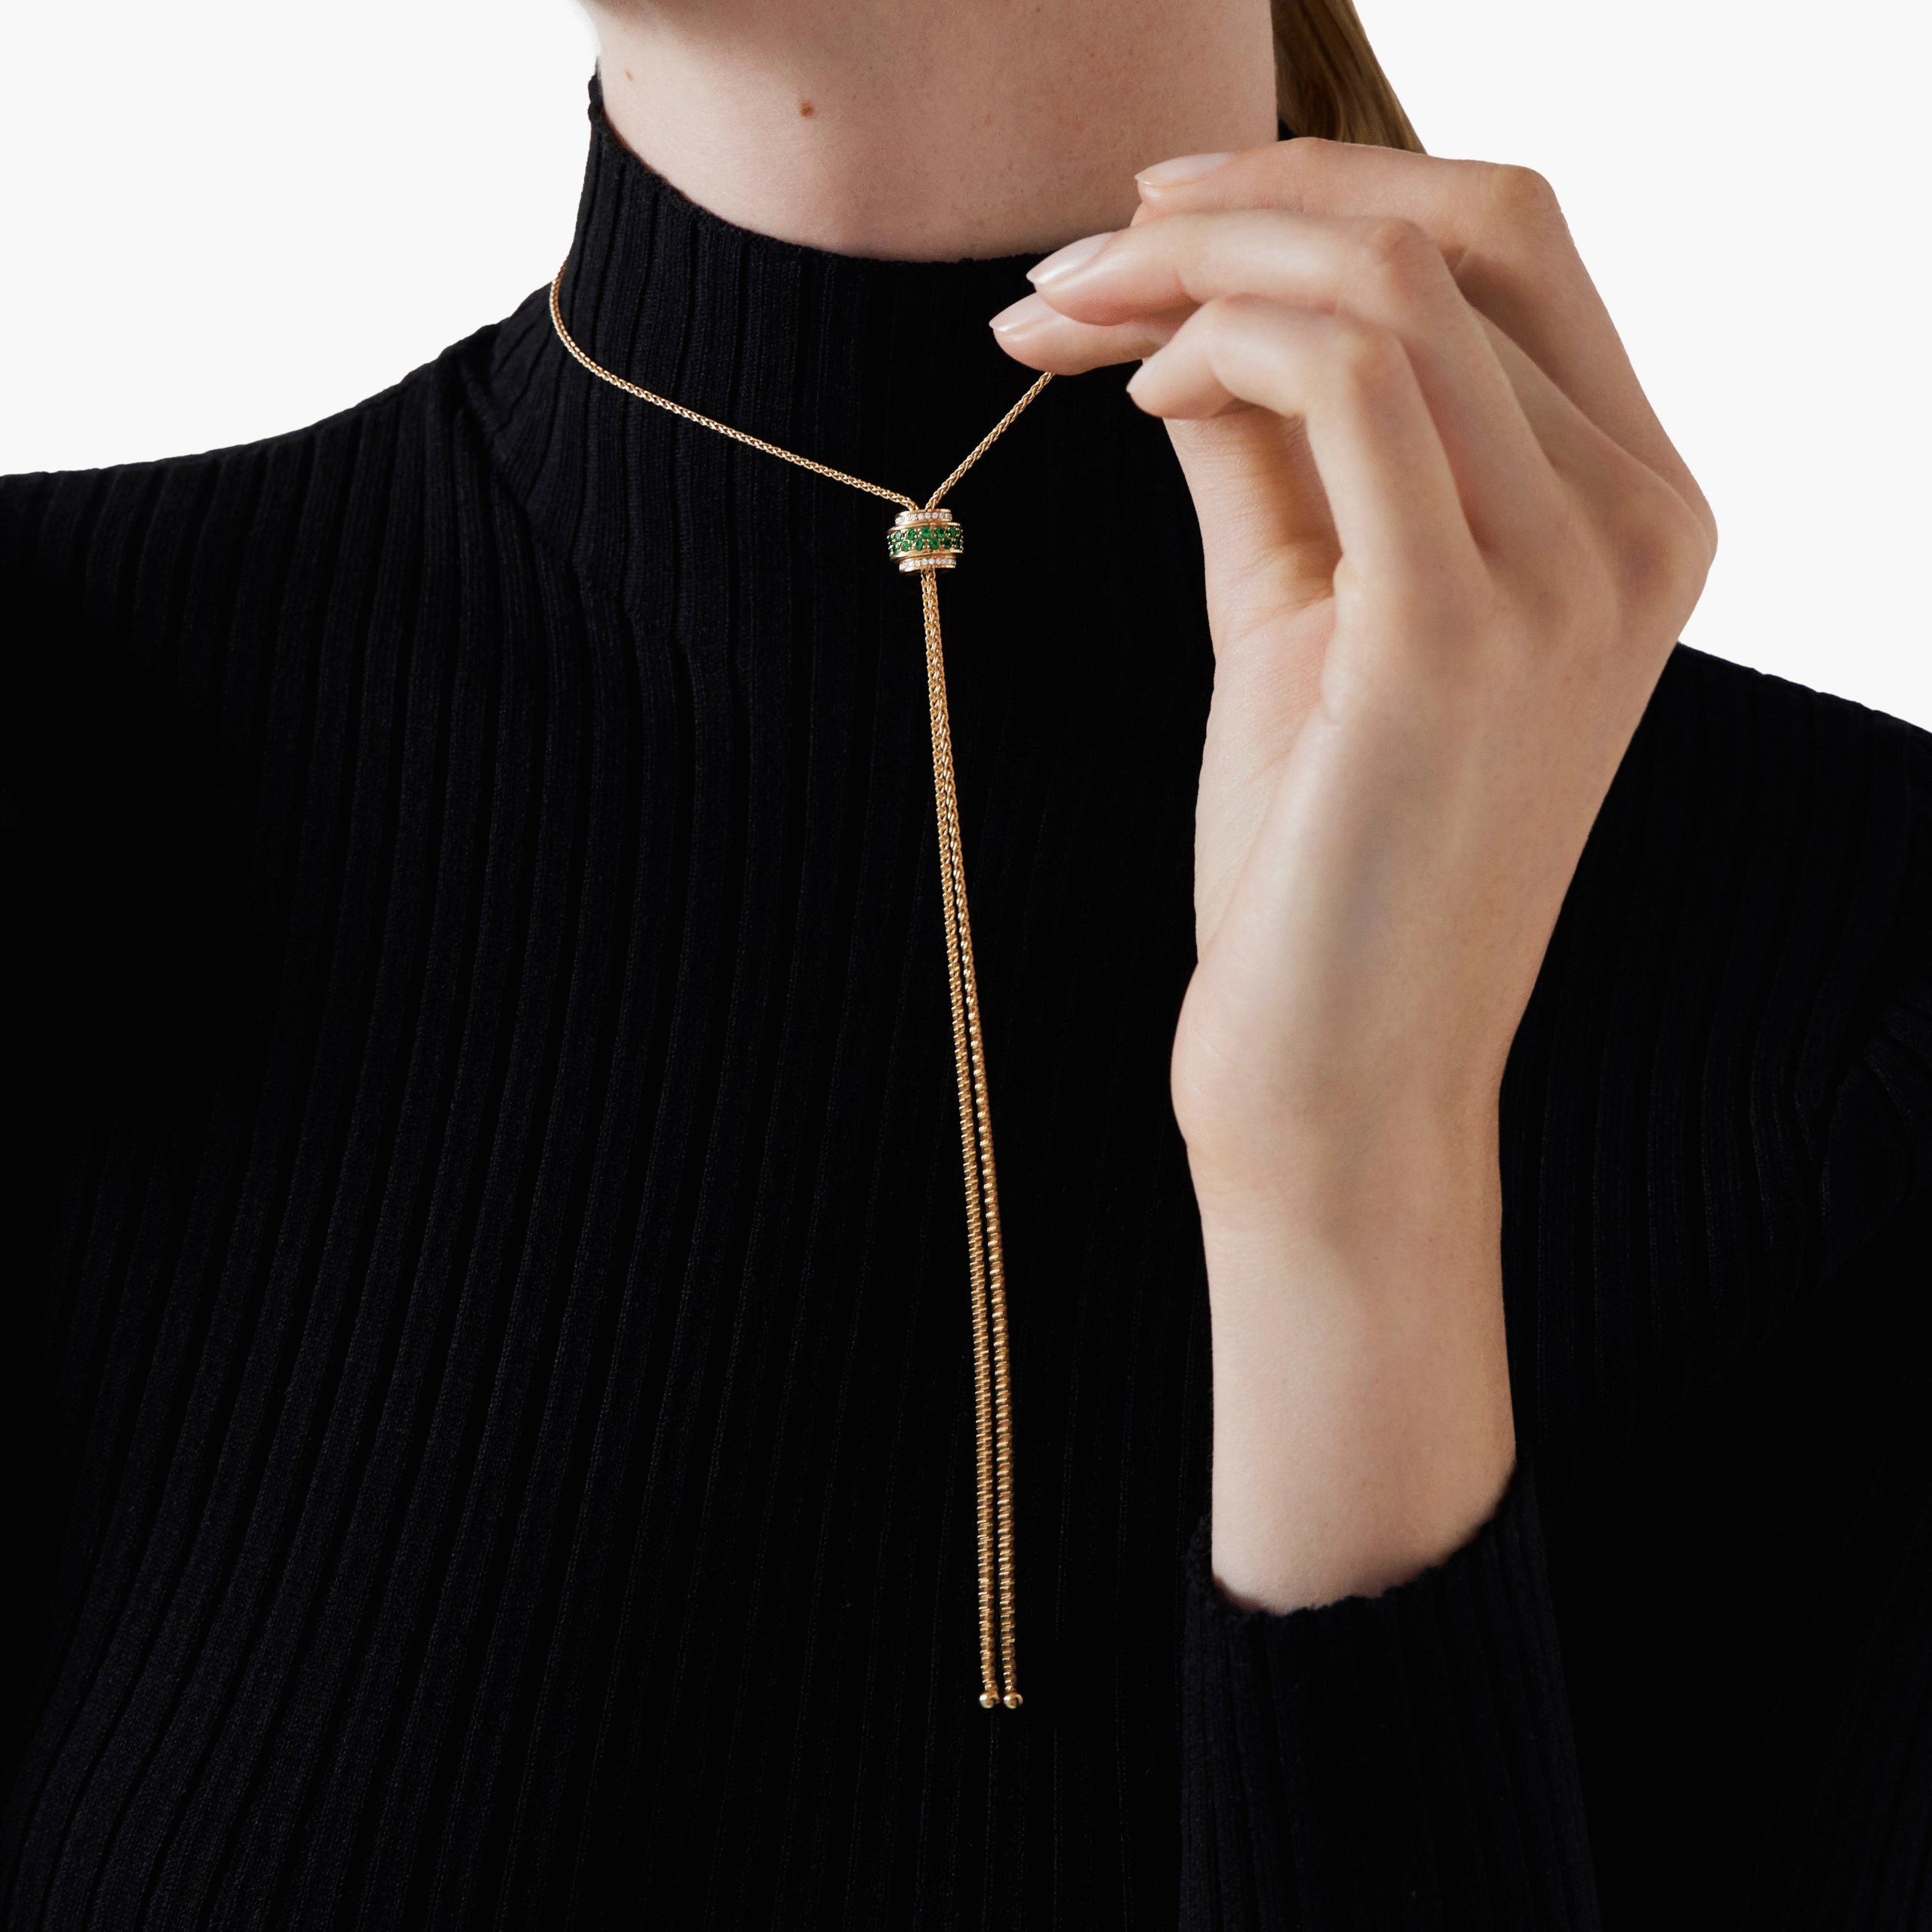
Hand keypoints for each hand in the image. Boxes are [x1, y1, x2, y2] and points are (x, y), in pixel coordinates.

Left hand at [992, 140, 1713, 1609]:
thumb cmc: (1322, 863)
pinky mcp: (1463, 630)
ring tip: (1061, 321)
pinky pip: (1348, 376)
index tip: (1148, 222)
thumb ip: (1281, 450)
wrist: (1343, 1078)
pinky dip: (1214, 347)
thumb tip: (1189, 311)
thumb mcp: (1307, 613)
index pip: (1512, 239)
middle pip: (1471, 214)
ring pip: (1398, 273)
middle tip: (1081, 255)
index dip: (1322, 186)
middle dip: (1246, 197)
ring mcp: (1572, 570)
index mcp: (1633, 506)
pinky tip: (1128, 397)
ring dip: (1196, 264)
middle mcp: (1642, 517)